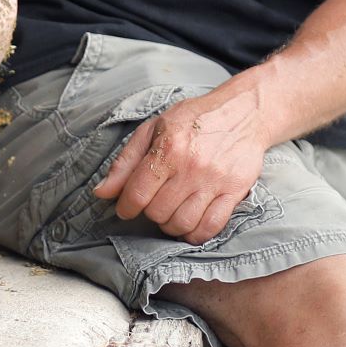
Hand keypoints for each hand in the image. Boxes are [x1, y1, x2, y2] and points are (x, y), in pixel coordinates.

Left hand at [90, 81, 269, 242]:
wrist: (244, 113)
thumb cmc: (193, 119)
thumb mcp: (153, 129)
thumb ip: (125, 162)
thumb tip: (101, 192)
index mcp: (168, 148)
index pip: (137, 194)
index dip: (126, 207)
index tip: (126, 208)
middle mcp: (192, 167)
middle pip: (158, 212)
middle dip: (150, 213)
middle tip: (153, 204)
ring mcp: (215, 181)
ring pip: (183, 223)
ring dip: (171, 226)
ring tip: (170, 214)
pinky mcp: (236, 191)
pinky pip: (212, 227)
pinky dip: (196, 234)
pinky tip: (190, 225)